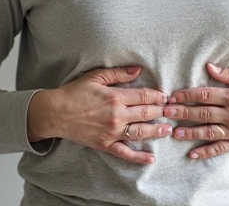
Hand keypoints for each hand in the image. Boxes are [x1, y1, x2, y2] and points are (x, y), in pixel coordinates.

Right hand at [27, 65, 171, 164]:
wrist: (55, 113)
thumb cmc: (74, 92)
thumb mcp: (96, 76)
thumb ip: (119, 73)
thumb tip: (138, 70)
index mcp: (116, 97)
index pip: (144, 96)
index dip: (158, 96)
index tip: (166, 96)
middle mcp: (117, 116)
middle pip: (147, 113)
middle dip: (162, 111)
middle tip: (173, 111)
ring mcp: (112, 132)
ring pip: (141, 132)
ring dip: (157, 131)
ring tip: (168, 129)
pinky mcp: (106, 145)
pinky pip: (126, 153)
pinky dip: (139, 157)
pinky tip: (151, 158)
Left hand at [164, 62, 228, 159]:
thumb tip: (209, 67)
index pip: (205, 94)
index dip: (187, 95)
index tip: (172, 96)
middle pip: (202, 113)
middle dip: (182, 113)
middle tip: (165, 113)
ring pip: (208, 132)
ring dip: (189, 133)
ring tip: (174, 133)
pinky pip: (220, 148)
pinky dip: (206, 152)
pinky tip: (192, 154)